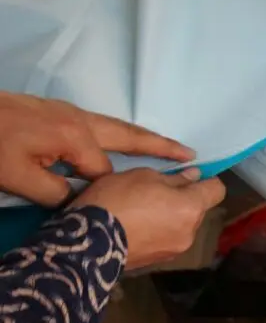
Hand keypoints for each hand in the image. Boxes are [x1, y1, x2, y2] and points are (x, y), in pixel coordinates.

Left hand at [0, 92, 193, 205]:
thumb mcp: (18, 178)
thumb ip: (57, 193)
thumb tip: (82, 201)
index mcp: (76, 137)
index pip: (104, 173)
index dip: (103, 193)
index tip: (99, 211)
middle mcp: (80, 120)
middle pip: (129, 135)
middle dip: (160, 146)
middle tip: (191, 153)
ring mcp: (69, 112)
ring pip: (116, 127)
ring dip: (142, 138)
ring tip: (168, 148)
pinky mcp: (57, 111)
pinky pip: (100, 124)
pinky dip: (120, 134)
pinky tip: (119, 142)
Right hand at [68, 168, 225, 269]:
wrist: (85, 245)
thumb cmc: (116, 200)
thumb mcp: (143, 175)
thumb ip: (174, 178)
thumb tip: (193, 177)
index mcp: (191, 207)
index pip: (217, 190)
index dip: (206, 180)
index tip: (189, 176)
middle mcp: (191, 231)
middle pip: (198, 209)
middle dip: (184, 199)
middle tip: (156, 192)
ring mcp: (175, 250)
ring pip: (182, 225)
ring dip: (171, 217)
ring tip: (142, 211)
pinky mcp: (157, 262)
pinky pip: (166, 240)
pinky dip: (158, 232)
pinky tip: (135, 227)